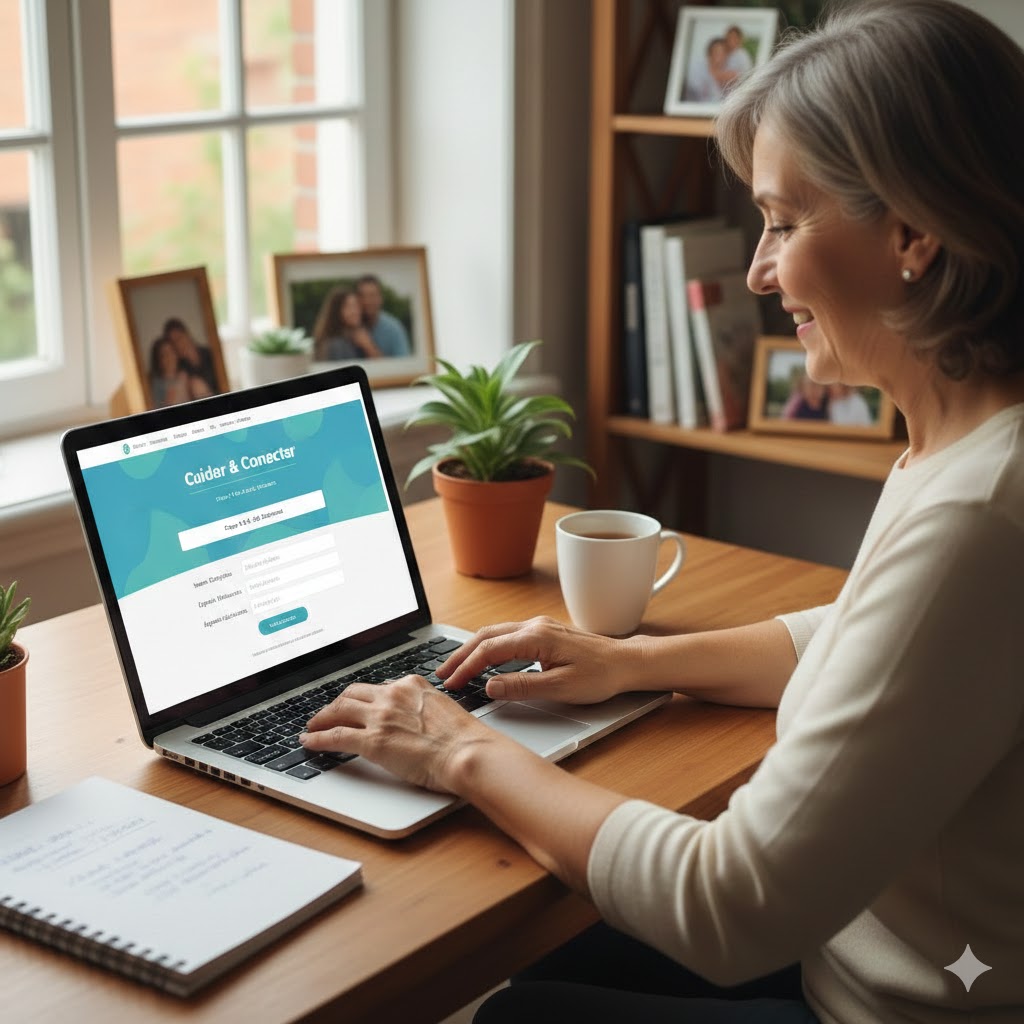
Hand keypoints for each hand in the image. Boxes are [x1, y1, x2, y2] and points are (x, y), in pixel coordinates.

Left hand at [300, 675, 497, 791]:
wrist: (467, 752)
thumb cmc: (463, 738)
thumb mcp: (442, 708)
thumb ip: (422, 706)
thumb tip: (413, 716)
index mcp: (411, 684)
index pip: (377, 687)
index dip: (362, 698)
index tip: (355, 704)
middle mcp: (393, 695)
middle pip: (352, 694)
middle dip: (336, 704)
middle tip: (327, 713)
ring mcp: (381, 717)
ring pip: (339, 710)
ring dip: (321, 718)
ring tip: (312, 727)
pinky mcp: (373, 741)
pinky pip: (336, 736)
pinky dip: (318, 739)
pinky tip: (309, 742)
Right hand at [439, 616, 640, 704]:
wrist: (627, 663)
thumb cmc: (600, 676)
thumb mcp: (561, 688)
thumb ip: (522, 686)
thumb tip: (490, 687)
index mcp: (537, 637)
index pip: (490, 650)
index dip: (467, 667)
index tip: (451, 683)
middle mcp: (534, 626)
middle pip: (486, 636)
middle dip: (460, 655)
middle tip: (442, 674)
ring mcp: (539, 627)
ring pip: (494, 633)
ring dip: (472, 650)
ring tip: (455, 668)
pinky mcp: (543, 633)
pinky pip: (506, 635)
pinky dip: (487, 647)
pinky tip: (482, 660)